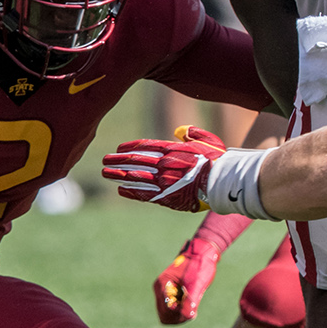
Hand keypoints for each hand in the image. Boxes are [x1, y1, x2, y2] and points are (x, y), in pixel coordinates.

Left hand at [102, 126, 227, 210]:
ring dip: (118, 174)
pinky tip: (120, 188)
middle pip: (135, 160)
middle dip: (118, 160)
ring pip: (135, 176)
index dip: (130, 147)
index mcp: (173, 149)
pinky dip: (131, 190)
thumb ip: (193, 133)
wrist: (221, 183)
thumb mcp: (208, 140)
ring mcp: (163, 181)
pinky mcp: (166, 197)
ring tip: (105, 173)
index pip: (145, 146)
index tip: (119, 148)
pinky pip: (143, 193)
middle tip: (105, 159)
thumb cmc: (218, 161)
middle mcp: (164, 164)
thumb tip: (179, 130)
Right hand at [154, 236, 223, 324]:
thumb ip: (192, 299)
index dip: (180, 314)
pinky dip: (180, 312)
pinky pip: (170, 310)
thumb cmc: (200, 265)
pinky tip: (191, 306)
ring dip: (180, 316)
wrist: (202, 253)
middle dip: (179, 317)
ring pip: (166, 315)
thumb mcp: (198, 283)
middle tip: (193, 311)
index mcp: (163, 284)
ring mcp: (163, 291)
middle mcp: (160, 288)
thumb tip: (188, 316)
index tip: (192, 310)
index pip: (166, 309)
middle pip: (164, 314)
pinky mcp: (169, 294)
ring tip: (193, 309)